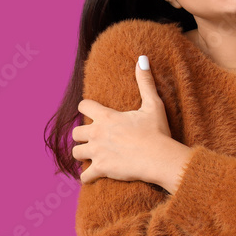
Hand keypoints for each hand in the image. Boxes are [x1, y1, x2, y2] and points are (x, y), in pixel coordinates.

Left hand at [72, 55, 175, 185]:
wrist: (159, 158)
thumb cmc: (157, 131)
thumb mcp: (153, 104)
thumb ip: (145, 82)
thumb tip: (143, 58)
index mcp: (106, 116)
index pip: (83, 106)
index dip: (86, 108)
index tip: (91, 111)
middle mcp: (97, 133)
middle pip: (75, 132)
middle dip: (82, 135)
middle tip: (92, 138)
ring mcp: (97, 152)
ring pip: (76, 153)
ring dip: (82, 154)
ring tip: (90, 155)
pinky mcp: (101, 169)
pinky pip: (84, 176)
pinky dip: (87, 177)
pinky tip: (93, 176)